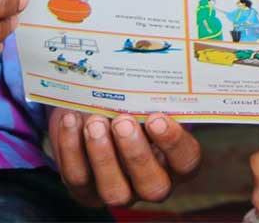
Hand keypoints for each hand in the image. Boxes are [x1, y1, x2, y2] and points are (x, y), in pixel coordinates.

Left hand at [49, 108, 201, 206]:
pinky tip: (71, 120)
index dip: (173, 143)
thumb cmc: (130, 101)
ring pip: (114, 190)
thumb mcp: (145, 97)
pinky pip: (77, 177)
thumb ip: (151, 94)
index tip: (156, 117)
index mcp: (175, 159)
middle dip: (136, 154)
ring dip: (102, 155)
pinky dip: (71, 149)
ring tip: (95, 121)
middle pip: (153, 186)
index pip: (186, 160)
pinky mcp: (85, 190)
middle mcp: (150, 181)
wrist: (94, 110)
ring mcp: (118, 190)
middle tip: (122, 121)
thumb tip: (147, 68)